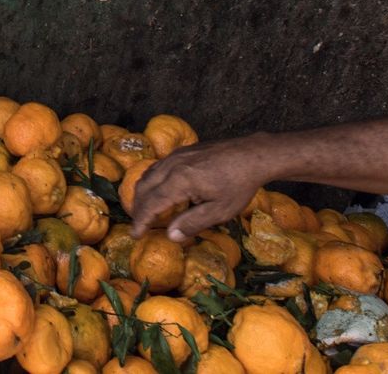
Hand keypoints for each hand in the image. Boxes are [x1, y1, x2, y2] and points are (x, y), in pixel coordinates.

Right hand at [129, 137, 273, 242]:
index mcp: (179, 181)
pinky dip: (151, 182)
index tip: (135, 235)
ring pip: (148, 175)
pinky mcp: (182, 151)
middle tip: (140, 225)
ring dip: (143, 194)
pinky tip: (159, 191)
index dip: (141, 221)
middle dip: (138, 208)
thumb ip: (193, 223)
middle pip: (144, 187)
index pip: (151, 203)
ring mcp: (176, 156)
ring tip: (145, 210)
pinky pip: (157, 167)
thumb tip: (170, 236)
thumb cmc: (238, 185)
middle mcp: (172, 165)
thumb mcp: (219, 211)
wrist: (252, 155)